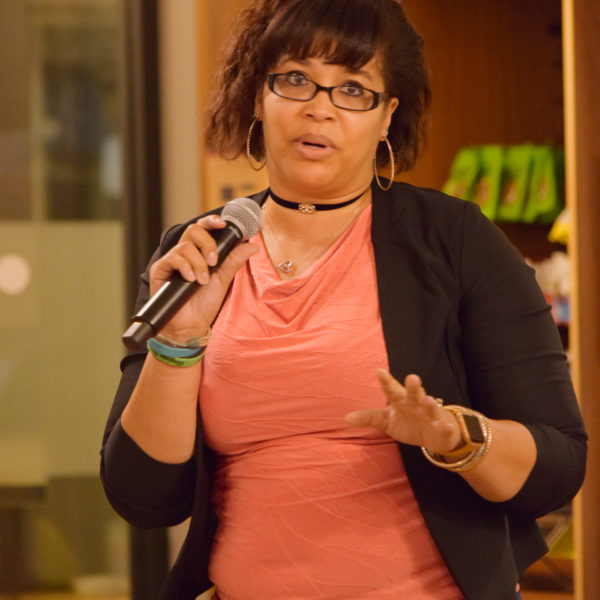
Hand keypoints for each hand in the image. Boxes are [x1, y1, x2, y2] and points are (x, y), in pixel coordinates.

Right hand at [149, 214, 257, 342]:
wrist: (191, 325)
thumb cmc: (205, 303)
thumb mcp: (223, 279)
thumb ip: (234, 260)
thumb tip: (252, 245)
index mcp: (200, 252)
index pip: (204, 228)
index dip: (211, 221)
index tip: (222, 223)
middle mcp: (185, 253)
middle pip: (193, 230)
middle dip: (207, 244)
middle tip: (214, 261)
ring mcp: (172, 260)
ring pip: (185, 246)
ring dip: (198, 263)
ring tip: (202, 280)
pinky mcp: (160, 269)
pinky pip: (172, 258)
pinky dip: (185, 267)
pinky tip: (191, 280)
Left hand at [344, 370, 462, 452]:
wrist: (434, 435)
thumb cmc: (408, 422)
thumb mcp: (387, 420)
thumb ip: (369, 418)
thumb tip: (346, 418)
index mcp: (402, 400)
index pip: (392, 390)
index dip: (386, 381)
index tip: (379, 371)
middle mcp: (417, 404)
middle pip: (414, 393)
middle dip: (413, 386)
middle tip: (412, 378)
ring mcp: (431, 416)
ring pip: (431, 408)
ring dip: (430, 404)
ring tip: (428, 400)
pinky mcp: (443, 429)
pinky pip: (445, 428)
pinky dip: (446, 427)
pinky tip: (445, 426)